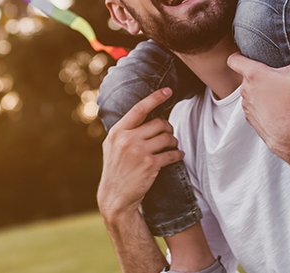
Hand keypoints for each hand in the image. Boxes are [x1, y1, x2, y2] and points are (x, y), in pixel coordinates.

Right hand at [96, 88, 184, 221]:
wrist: (115, 197)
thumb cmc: (116, 170)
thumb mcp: (112, 146)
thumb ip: (124, 131)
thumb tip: (143, 114)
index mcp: (117, 132)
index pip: (139, 109)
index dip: (155, 97)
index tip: (168, 91)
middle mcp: (127, 139)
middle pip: (158, 123)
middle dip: (168, 128)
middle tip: (169, 134)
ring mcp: (138, 152)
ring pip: (167, 137)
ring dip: (173, 141)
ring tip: (172, 146)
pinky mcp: (150, 165)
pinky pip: (171, 154)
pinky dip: (178, 154)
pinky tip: (178, 156)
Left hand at [227, 29, 289, 162]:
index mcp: (254, 75)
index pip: (233, 59)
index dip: (238, 55)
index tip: (248, 55)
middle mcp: (245, 89)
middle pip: (246, 76)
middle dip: (259, 75)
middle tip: (275, 76)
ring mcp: (246, 106)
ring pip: (250, 92)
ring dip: (260, 91)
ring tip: (278, 93)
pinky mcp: (250, 119)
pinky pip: (253, 107)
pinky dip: (262, 106)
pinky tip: (276, 107)